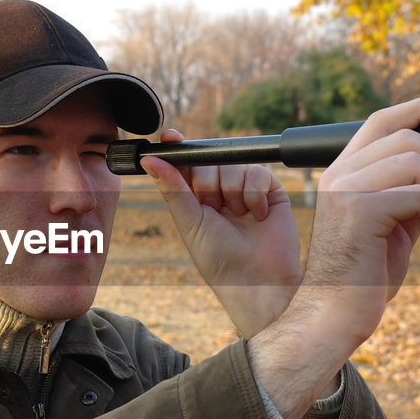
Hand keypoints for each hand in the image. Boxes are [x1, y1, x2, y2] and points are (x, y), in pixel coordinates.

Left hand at [141, 129, 301, 337]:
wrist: (257, 281)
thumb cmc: (219, 260)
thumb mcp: (190, 222)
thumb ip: (173, 188)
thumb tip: (148, 159)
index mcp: (196, 197)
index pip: (186, 163)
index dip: (177, 148)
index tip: (169, 137)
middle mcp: (221, 189)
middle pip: (209, 159)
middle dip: (208, 182)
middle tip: (214, 207)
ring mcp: (246, 188)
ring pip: (233, 164)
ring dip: (233, 192)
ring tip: (238, 216)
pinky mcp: (271, 190)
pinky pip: (258, 172)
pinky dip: (254, 194)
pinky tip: (257, 216)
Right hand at [246, 98, 419, 418]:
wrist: (333, 315)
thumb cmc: (363, 278)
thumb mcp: (394, 228)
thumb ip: (412, 197)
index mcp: (343, 173)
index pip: (381, 121)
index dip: (419, 108)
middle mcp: (340, 174)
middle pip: (407, 138)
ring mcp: (347, 190)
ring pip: (416, 162)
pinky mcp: (361, 212)